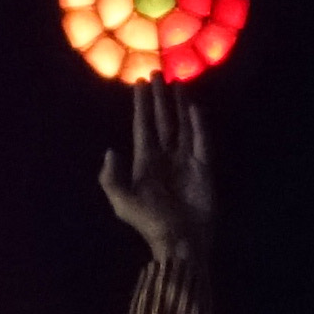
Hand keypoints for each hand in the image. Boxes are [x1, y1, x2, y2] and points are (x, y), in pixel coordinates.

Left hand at [96, 85, 216, 262]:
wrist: (180, 241)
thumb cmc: (149, 222)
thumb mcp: (122, 202)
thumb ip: (110, 177)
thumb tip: (109, 150)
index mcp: (145, 162)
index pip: (143, 126)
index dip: (141, 105)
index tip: (140, 83)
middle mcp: (165, 156)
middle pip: (162, 120)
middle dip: (159, 97)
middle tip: (158, 72)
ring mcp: (185, 160)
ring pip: (181, 125)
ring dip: (179, 104)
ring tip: (178, 82)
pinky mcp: (203, 167)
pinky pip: (201, 141)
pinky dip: (198, 124)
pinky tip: (194, 108)